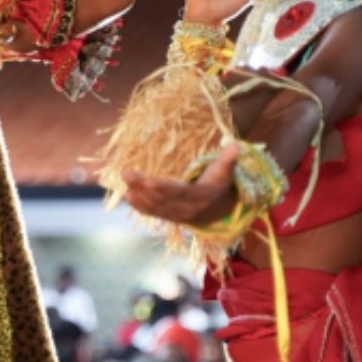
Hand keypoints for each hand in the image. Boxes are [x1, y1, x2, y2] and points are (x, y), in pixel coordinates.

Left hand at [121, 142, 240, 224]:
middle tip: (126, 173)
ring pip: (155, 207)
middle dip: (142, 187)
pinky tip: (128, 196)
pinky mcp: (169, 216)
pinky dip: (140, 205)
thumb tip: (236, 145)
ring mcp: (177, 215)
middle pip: (162, 199)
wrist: (218, 209)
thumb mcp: (226, 171)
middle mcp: (187, 209)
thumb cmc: (219, 182)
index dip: (163, 188)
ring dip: (138, 194)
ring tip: (125, 179)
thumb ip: (229, 159)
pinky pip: (154, 212)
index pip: (179, 193)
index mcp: (200, 197)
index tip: (147, 180)